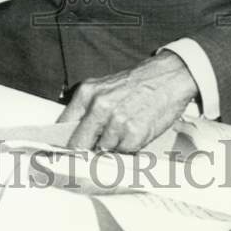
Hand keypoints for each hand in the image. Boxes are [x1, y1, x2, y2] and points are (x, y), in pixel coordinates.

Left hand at [59, 51, 198, 152]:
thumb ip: (87, 109)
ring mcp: (117, 121)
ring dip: (112, 147)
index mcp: (87, 93)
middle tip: (93, 150)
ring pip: (104, 150)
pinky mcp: (134, 133)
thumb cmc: (137, 84)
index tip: (62, 153)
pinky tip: (136, 132)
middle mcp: (99, 107)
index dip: (63, 142)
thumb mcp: (105, 88)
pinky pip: (124, 152)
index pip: (64, 126)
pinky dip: (129, 148)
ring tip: (125, 130)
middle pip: (79, 144)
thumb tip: (73, 135)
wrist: (168, 77)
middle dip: (85, 151)